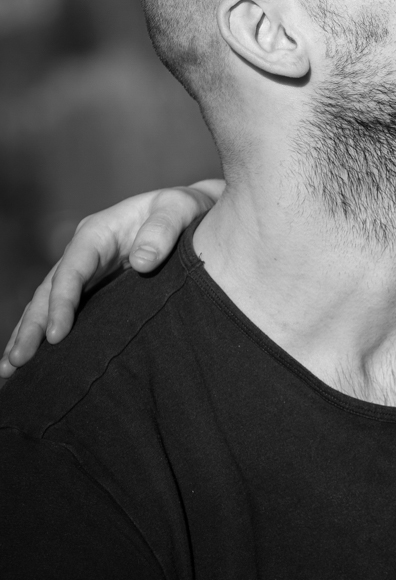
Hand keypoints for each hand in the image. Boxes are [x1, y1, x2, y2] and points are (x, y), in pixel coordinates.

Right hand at [0, 180, 223, 377]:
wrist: (192, 212)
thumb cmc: (184, 209)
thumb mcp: (179, 209)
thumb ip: (163, 231)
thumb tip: (142, 263)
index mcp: (98, 232)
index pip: (73, 268)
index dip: (62, 301)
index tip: (57, 335)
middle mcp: (83, 251)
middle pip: (49, 289)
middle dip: (32, 326)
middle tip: (16, 362)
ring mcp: (85, 269)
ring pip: (47, 303)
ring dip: (28, 334)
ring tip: (10, 369)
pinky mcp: (94, 286)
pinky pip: (63, 309)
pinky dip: (45, 332)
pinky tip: (33, 360)